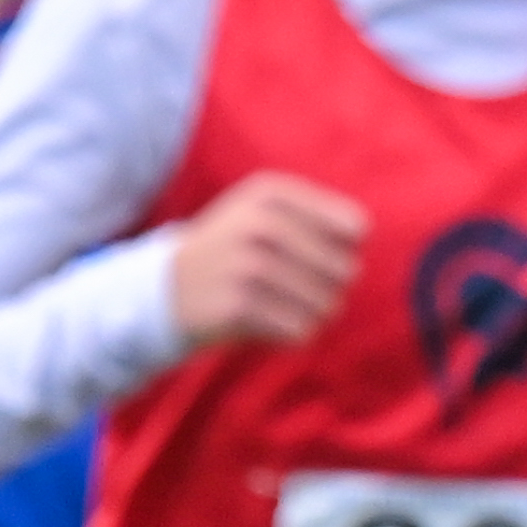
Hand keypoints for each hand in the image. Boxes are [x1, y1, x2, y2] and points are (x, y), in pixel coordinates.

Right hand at [166, 173, 367, 349]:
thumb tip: (361, 233)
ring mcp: (246, 264)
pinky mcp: (236, 306)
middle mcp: (259, 222)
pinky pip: (302, 331)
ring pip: (328, 304)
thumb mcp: (267, 212)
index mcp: (271, 193)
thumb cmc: (235, 251)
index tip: (316, 252)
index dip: (345, 249)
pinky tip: (265, 322)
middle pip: (347, 269)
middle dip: (330, 286)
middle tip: (294, 286)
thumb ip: (323, 216)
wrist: (165, 290)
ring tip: (279, 304)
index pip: (356, 227)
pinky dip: (292, 334)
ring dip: (313, 314)